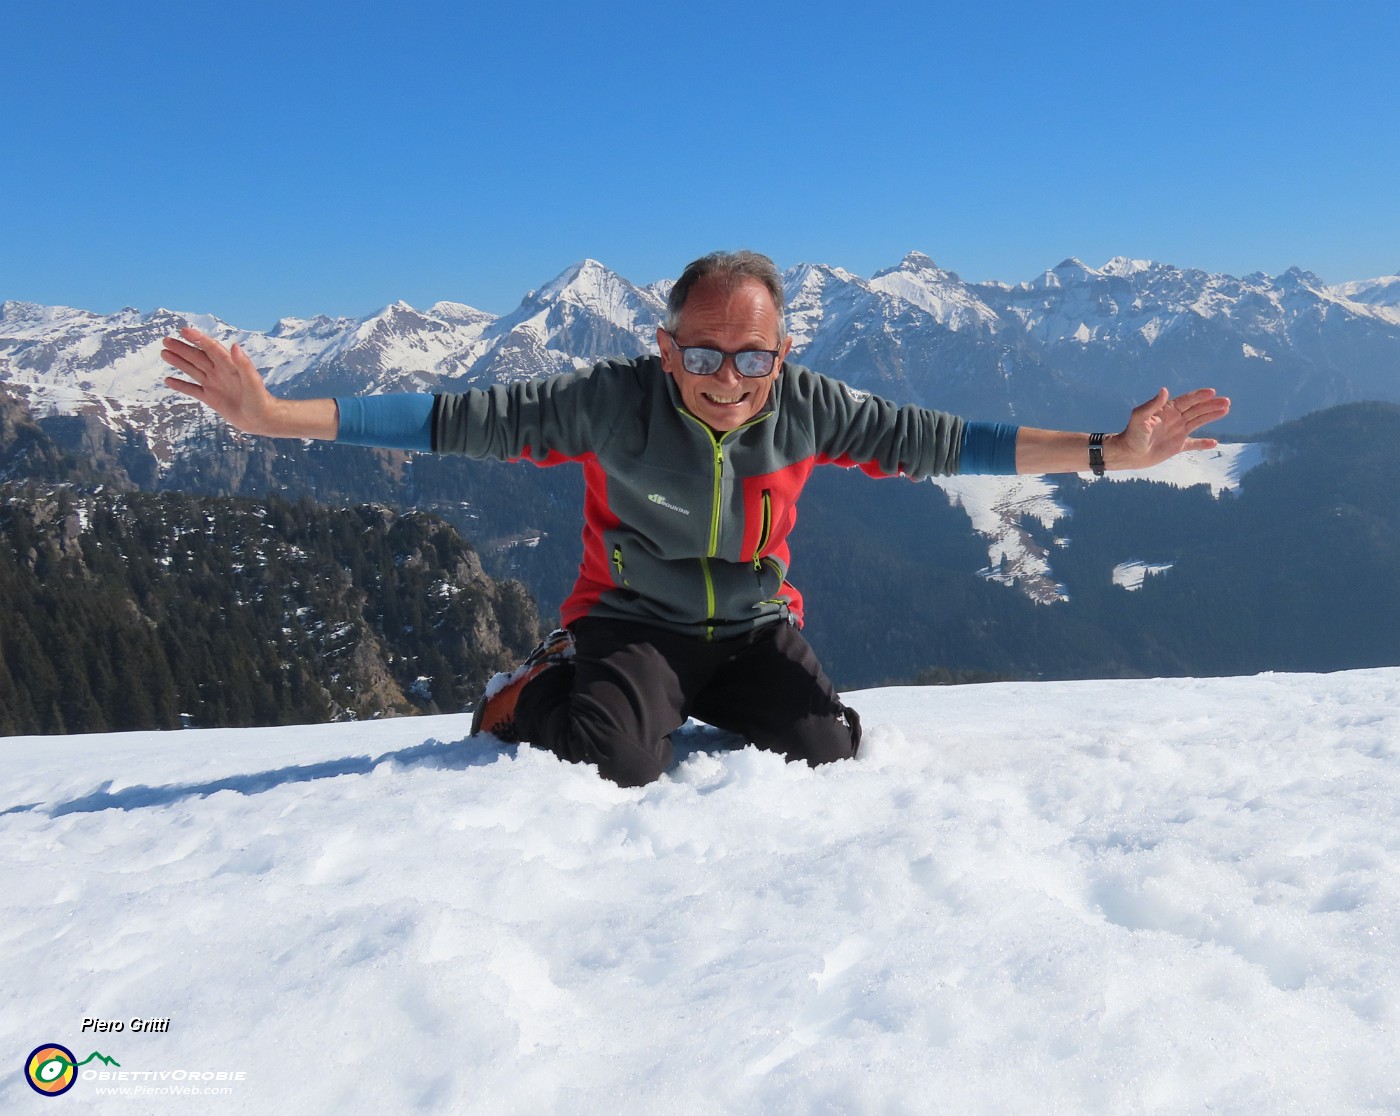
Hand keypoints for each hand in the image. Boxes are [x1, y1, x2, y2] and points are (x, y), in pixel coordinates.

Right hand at [161, 327, 276, 433]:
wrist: (262, 419)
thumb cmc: (260, 399)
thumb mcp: (253, 381)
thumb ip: (244, 364)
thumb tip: (234, 346)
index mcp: (229, 365)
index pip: (211, 348)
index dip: (198, 339)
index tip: (183, 331)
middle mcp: (220, 372)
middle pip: (197, 357)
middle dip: (182, 348)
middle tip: (165, 339)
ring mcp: (214, 384)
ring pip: (193, 370)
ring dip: (179, 361)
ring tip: (164, 352)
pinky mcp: (211, 398)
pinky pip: (192, 390)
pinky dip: (181, 385)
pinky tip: (168, 380)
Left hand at [1111, 387, 1231, 469]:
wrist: (1127, 453)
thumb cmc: (1132, 434)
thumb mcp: (1139, 417)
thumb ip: (1152, 404)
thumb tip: (1164, 390)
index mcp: (1167, 411)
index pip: (1187, 401)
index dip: (1199, 396)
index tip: (1212, 392)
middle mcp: (1174, 419)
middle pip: (1196, 410)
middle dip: (1211, 405)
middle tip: (1226, 401)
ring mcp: (1177, 432)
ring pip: (1198, 422)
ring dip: (1211, 416)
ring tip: (1226, 410)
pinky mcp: (1176, 446)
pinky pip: (1193, 444)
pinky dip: (1203, 443)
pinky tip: (1214, 443)